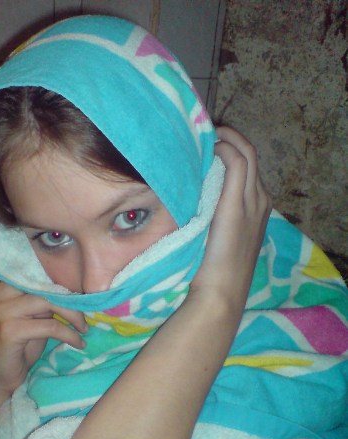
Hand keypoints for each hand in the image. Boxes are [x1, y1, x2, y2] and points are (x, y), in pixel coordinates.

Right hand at [0, 282, 87, 394]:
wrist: (3, 374)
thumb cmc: (24, 344)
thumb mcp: (38, 315)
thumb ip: (49, 298)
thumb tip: (80, 288)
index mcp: (8, 285)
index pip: (41, 272)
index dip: (65, 281)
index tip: (83, 295)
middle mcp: (3, 293)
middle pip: (47, 286)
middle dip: (72, 300)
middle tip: (85, 317)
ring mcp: (4, 311)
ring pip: (49, 302)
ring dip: (73, 316)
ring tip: (84, 329)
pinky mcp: (10, 330)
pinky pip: (50, 327)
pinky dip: (69, 334)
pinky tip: (79, 343)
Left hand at [190, 126, 271, 310]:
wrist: (221, 291)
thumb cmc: (214, 270)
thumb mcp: (219, 234)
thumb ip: (214, 211)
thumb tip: (192, 193)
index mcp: (259, 206)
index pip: (248, 165)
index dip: (229, 148)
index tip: (204, 144)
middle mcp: (260, 199)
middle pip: (249, 153)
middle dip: (227, 137)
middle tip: (201, 133)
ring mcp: (252, 201)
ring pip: (245, 153)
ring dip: (224, 139)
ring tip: (200, 137)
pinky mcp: (237, 204)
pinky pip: (235, 162)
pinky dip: (222, 149)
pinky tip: (204, 150)